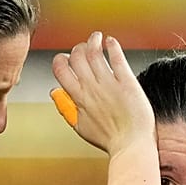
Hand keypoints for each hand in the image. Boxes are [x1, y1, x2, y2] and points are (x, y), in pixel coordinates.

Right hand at [51, 32, 153, 155]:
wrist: (131, 146)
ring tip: (97, 37)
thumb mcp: (80, 126)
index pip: (60, 69)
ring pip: (94, 53)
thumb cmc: (108, 139)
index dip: (61, 59)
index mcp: (78, 98)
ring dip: (93, 40)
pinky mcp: (127, 83)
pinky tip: (110, 42)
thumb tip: (54, 93)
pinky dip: (112, 46)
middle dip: (78, 48)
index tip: (68, 58)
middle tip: (85, 47)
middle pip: (76, 57)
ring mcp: (109, 84)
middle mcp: (92, 88)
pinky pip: (117, 58)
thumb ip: (65, 108)